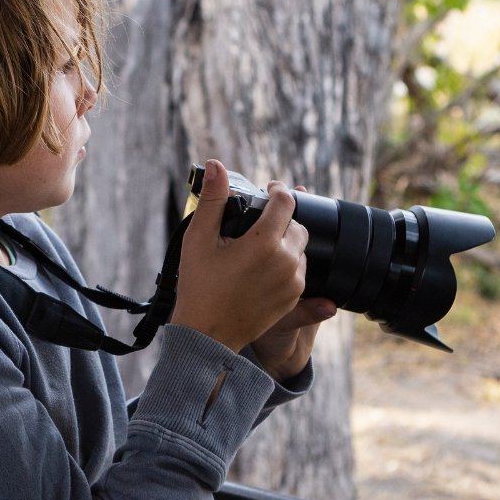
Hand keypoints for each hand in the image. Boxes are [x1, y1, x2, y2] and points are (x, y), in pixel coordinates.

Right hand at [170, 159, 316, 362]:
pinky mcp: (294, 297)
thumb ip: (212, 199)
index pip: (286, 202)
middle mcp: (287, 260)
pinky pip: (299, 269)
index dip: (277, 190)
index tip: (268, 188)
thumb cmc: (198, 285)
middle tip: (259, 219)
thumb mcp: (198, 239)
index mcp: (265, 242)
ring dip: (285, 239)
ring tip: (259, 243)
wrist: (207, 334)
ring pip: (300, 247)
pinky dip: (286, 261)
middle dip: (282, 216)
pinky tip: (263, 265)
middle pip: (297, 224)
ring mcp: (294, 281)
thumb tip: (216, 165)